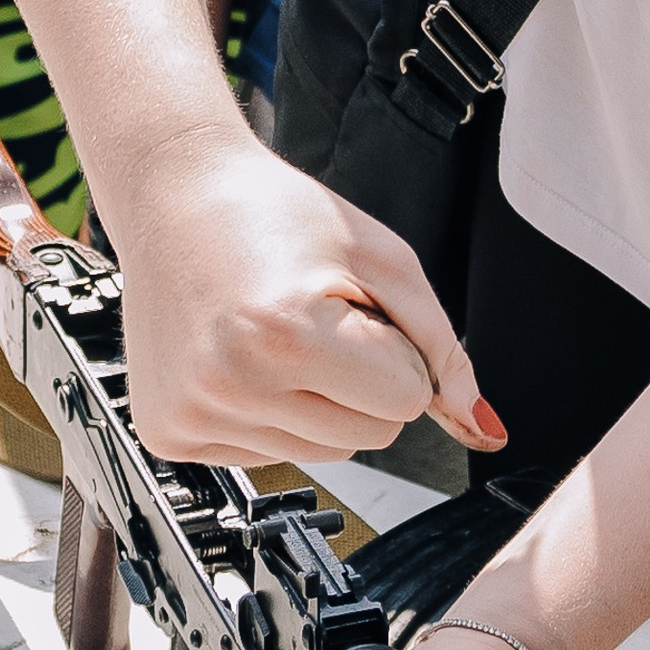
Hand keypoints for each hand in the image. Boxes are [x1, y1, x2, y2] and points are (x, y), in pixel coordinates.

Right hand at [115, 122, 506, 466]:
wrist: (175, 193)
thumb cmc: (277, 214)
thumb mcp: (384, 261)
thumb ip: (442, 348)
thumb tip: (483, 428)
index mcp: (286, 335)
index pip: (406, 403)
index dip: (396, 352)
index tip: (357, 309)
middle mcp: (230, 386)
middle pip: (369, 438)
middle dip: (365, 383)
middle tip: (319, 320)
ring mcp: (191, 415)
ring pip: (324, 455)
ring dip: (320, 402)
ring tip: (280, 336)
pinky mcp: (167, 431)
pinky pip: (266, 455)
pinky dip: (271, 413)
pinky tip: (243, 358)